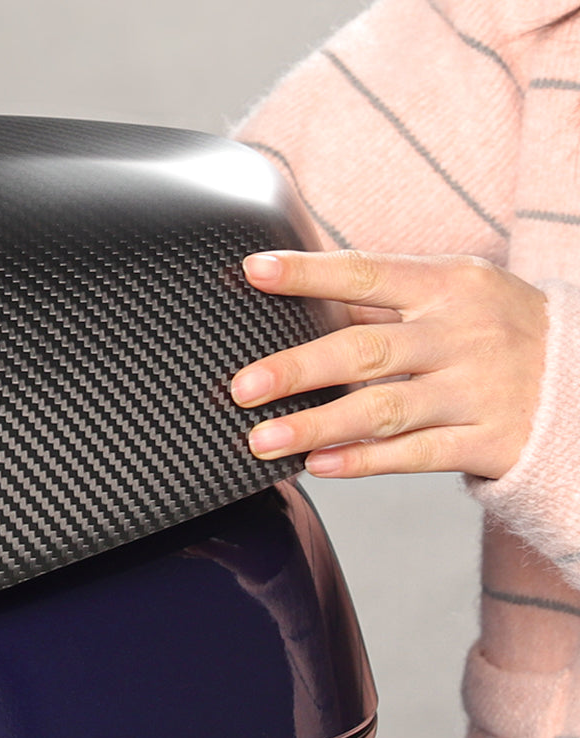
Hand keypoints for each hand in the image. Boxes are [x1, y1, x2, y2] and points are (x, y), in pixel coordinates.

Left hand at [230, 250, 547, 480]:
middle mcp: (463, 335)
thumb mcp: (457, 293)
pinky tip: (320, 466)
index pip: (366, 273)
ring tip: (261, 440)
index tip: (253, 272)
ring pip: (383, 410)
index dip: (308, 273)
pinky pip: (416, 454)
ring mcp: (477, 390)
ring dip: (316, 426)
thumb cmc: (496, 329)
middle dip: (297, 368)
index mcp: (450, 284)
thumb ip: (384, 299)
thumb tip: (293, 294)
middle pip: (365, 350)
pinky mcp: (489, 440)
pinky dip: (364, 461)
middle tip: (242, 387)